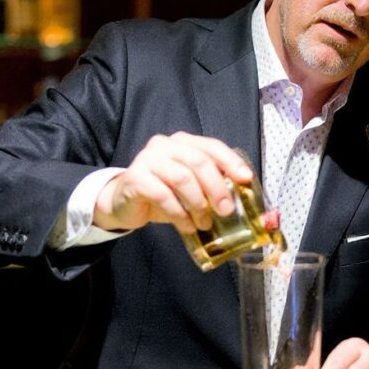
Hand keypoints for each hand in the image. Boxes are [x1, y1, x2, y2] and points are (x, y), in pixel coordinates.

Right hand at [93, 132, 252, 233]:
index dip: (231, 162)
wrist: (123, 203)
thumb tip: (240, 198)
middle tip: (225, 210)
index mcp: (182, 142)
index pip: (211, 146)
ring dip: (198, 203)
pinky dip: (179, 213)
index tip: (245, 179)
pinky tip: (186, 226)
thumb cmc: (162, 194)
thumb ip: (209, 185)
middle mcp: (165, 145)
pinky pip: (162, 194)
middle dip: (216, 187)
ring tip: (204, 222)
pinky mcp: (135, 177)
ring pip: (182, 177)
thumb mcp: (190, 188)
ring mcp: (148, 159)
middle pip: (198, 161)